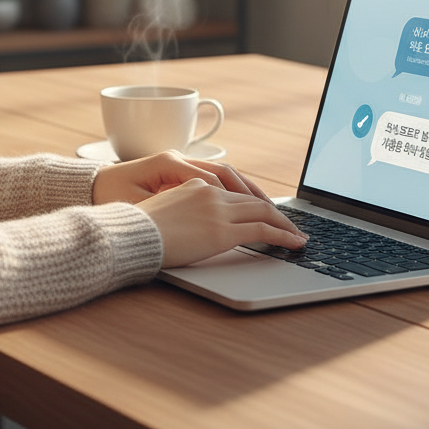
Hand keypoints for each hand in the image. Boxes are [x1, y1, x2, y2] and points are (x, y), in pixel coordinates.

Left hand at [92, 149, 273, 204]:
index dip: (243, 204)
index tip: (267, 223)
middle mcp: (179, 159)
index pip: (217, 183)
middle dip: (256, 197)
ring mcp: (181, 164)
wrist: (92, 189)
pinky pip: (215, 177)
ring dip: (249, 191)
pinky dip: (234, 189)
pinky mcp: (179, 171)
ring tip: (272, 210)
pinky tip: (246, 203)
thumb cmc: (112, 200)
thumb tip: (204, 218)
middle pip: (227, 174)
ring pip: (224, 173)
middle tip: (281, 218)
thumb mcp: (140, 209)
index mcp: (170, 164)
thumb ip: (173, 210)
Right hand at [136, 178, 306, 267]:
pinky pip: (262, 229)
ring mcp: (218, 210)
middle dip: (276, 212)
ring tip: (297, 235)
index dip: (254, 203)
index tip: (266, 212)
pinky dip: (283, 235)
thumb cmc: (139, 231)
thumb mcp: (164, 212)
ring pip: (263, 212)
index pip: (234, 193)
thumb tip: (195, 227)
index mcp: (195, 186)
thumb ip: (185, 212)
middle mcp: (210, 193)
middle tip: (291, 224)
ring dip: (284, 224)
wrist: (132, 235)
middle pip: (253, 199)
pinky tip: (293, 242)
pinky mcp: (223, 230)